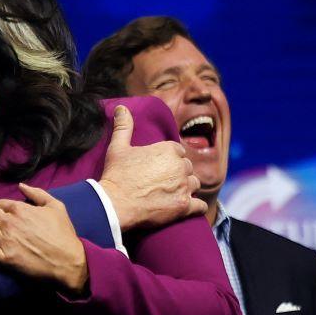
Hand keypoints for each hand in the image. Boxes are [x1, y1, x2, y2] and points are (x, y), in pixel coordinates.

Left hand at [0, 184, 88, 294]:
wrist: (68, 262)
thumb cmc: (64, 234)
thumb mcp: (56, 206)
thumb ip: (37, 193)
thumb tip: (21, 185)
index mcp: (21, 209)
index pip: (0, 203)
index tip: (0, 212)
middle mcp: (9, 222)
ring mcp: (5, 240)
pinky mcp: (3, 258)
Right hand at [99, 105, 206, 230]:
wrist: (114, 205)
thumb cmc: (116, 175)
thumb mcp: (117, 147)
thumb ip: (123, 126)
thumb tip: (121, 108)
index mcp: (168, 150)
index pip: (178, 151)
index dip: (168, 159)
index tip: (158, 167)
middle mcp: (180, 166)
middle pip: (187, 168)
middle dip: (178, 173)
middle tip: (162, 181)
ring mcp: (184, 187)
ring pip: (194, 184)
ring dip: (186, 188)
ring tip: (171, 194)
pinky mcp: (184, 207)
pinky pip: (200, 206)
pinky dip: (195, 207)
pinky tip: (186, 206)